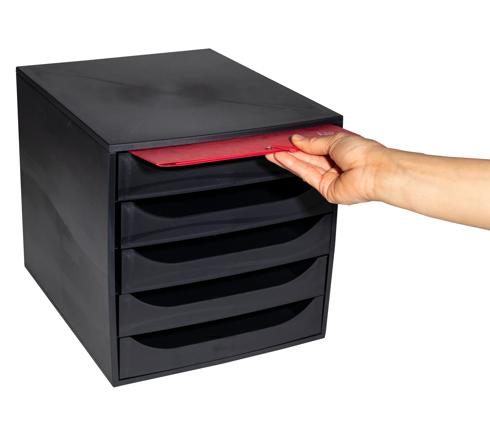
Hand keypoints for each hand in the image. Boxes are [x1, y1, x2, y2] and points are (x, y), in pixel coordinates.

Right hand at [266, 132, 386, 203]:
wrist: (374, 171)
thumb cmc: (365, 154)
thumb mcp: (335, 139)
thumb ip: (313, 142)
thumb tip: (297, 139)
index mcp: (340, 149)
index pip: (314, 146)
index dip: (299, 143)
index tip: (285, 139)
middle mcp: (335, 164)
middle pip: (307, 157)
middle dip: (290, 151)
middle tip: (274, 146)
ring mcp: (330, 177)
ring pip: (304, 167)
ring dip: (288, 159)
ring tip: (273, 152)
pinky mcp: (326, 189)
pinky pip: (307, 176)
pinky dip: (294, 166)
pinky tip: (283, 159)